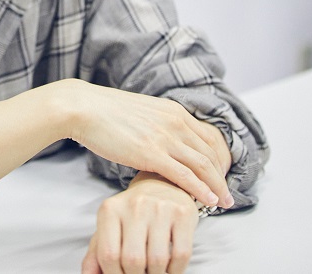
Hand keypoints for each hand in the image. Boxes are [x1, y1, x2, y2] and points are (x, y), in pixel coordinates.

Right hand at [63, 81, 232, 208]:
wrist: (83, 108)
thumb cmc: (106, 112)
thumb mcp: (143, 113)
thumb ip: (159, 125)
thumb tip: (163, 141)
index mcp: (174, 111)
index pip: (211, 136)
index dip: (222, 158)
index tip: (222, 174)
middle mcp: (175, 122)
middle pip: (212, 152)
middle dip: (224, 176)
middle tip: (228, 194)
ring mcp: (165, 137)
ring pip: (204, 165)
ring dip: (218, 186)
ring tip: (224, 203)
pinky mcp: (151, 153)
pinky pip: (185, 175)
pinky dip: (201, 190)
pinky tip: (208, 201)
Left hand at [81, 172, 198, 273]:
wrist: (161, 183)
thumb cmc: (132, 213)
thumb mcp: (110, 227)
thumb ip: (96, 252)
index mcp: (110, 210)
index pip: (108, 255)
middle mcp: (134, 205)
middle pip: (133, 260)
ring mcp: (160, 208)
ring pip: (158, 260)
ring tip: (154, 272)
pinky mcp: (183, 213)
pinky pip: (181, 254)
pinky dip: (175, 270)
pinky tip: (169, 267)